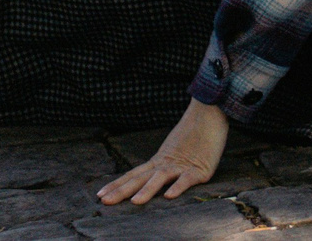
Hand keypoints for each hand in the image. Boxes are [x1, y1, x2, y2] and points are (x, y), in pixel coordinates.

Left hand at [99, 99, 227, 204]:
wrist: (211, 109)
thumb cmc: (196, 129)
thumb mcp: (176, 148)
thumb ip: (167, 160)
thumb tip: (156, 170)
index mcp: (160, 160)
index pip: (134, 174)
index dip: (117, 184)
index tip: (100, 194)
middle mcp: (167, 163)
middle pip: (141, 178)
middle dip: (122, 191)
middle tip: (105, 201)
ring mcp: (183, 165)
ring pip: (161, 178)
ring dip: (148, 190)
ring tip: (136, 202)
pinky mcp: (201, 168)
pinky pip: (187, 178)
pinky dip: (179, 186)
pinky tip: (170, 195)